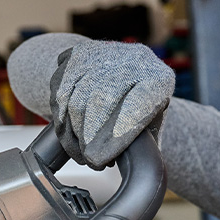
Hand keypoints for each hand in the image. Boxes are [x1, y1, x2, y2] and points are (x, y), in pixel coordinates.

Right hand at [50, 39, 174, 168]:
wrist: (125, 69)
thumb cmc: (141, 107)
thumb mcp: (153, 124)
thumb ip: (147, 142)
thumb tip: (137, 166)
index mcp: (158, 79)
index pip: (137, 106)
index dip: (117, 136)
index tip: (103, 160)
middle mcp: (133, 59)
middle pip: (102, 101)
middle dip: (91, 138)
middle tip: (91, 160)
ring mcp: (104, 53)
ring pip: (78, 98)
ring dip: (74, 132)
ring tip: (81, 153)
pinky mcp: (78, 55)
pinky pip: (61, 91)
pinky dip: (61, 118)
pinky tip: (67, 134)